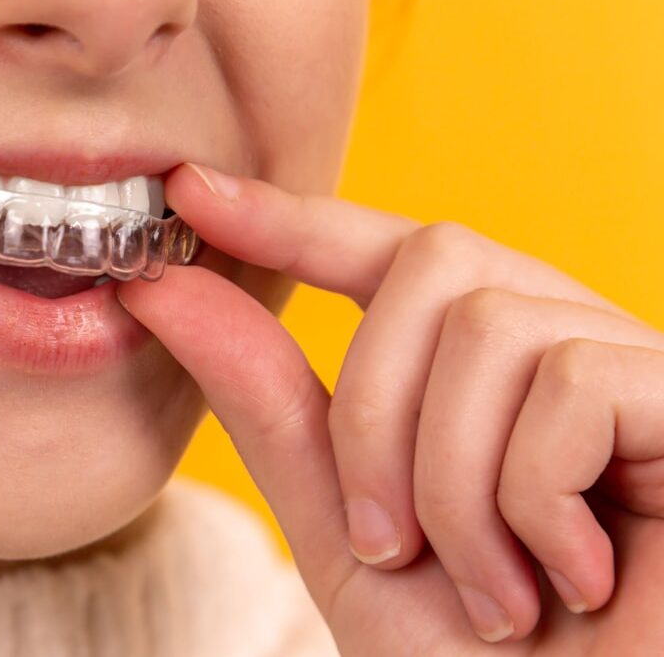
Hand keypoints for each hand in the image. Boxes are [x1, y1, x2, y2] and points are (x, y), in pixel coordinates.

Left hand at [118, 164, 663, 654]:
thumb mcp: (345, 532)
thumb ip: (272, 409)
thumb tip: (166, 291)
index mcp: (482, 373)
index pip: (387, 252)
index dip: (291, 218)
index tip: (190, 192)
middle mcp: (566, 346)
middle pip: (437, 262)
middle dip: (374, 413)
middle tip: (387, 543)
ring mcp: (639, 370)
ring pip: (493, 327)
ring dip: (451, 484)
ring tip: (490, 590)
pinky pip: (574, 382)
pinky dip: (531, 499)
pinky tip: (570, 579)